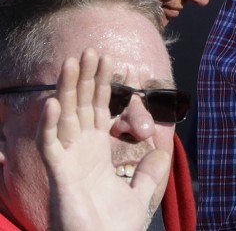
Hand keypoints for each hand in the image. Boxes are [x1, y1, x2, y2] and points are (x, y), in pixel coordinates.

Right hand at [37, 48, 170, 230]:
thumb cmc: (113, 229)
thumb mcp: (139, 195)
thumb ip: (148, 173)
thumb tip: (160, 152)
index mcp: (96, 154)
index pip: (98, 111)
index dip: (103, 86)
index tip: (111, 60)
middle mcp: (79, 153)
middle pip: (81, 106)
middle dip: (86, 78)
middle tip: (91, 49)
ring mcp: (68, 162)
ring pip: (64, 117)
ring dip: (67, 89)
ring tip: (72, 61)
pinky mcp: (59, 175)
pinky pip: (50, 145)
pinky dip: (51, 123)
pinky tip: (55, 101)